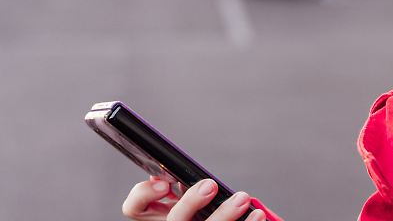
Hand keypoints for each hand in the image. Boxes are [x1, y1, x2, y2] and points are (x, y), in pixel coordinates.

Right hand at [123, 177, 266, 220]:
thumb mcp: (190, 207)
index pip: (134, 209)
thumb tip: (182, 177)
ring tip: (242, 198)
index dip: (144, 195)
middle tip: (210, 185)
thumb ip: (184, 194)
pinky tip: (258, 215)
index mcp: (160, 220)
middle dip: (190, 201)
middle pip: (174, 220)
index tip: (164, 183)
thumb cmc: (204, 217)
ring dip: (224, 214)